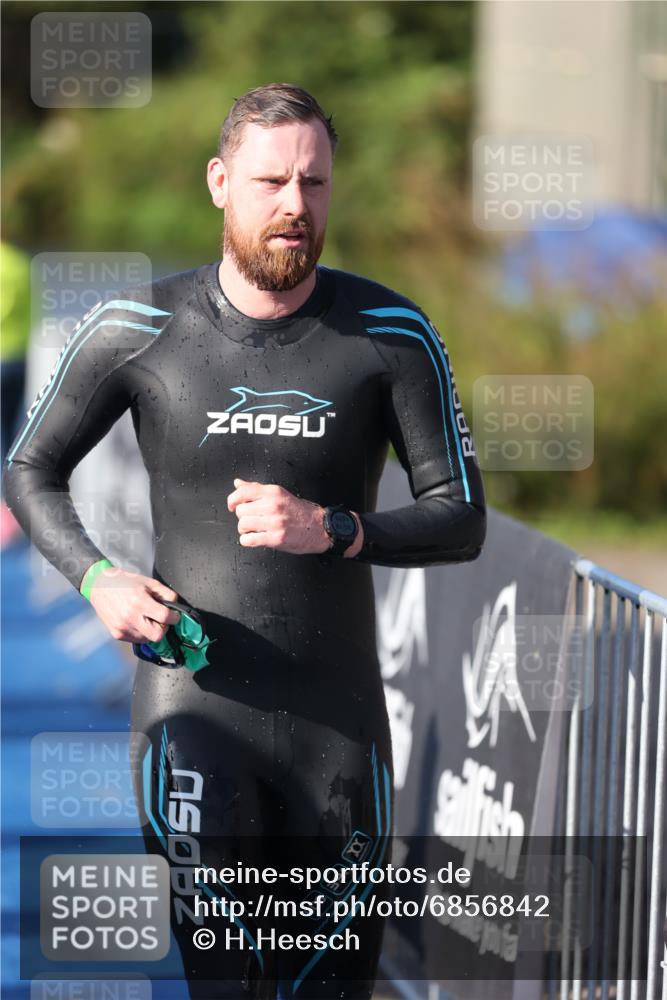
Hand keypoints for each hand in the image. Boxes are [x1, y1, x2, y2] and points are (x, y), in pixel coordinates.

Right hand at [88, 566, 180, 642]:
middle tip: (161, 619)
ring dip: (151, 631)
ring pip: (147, 639)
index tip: (174, 615)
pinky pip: (136, 640)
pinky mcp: (117, 634)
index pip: (164, 617)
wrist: (99, 586)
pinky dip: (141, 633)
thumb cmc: (123, 582)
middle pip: (157, 635)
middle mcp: (130, 617)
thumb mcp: (148, 582)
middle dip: (163, 628)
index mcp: (139, 601)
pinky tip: (137, 621)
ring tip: (146, 618)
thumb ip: (166, 593)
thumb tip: (175, 605)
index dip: (174, 617)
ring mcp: (122, 627)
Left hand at [227, 478, 363, 557]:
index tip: (232, 505)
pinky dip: (247, 541)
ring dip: (245, 529)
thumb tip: (238, 483)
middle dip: (243, 516)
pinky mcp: (276, 538)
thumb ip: (257, 489)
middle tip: (251, 519)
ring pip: (243, 524)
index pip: (243, 492)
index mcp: (273, 493)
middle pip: (241, 510)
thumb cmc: (300, 512)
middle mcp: (273, 506)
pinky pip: (249, 540)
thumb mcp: (279, 495)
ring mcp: (274, 522)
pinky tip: (254, 538)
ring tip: (253, 530)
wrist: (319, 527)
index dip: (232, 500)